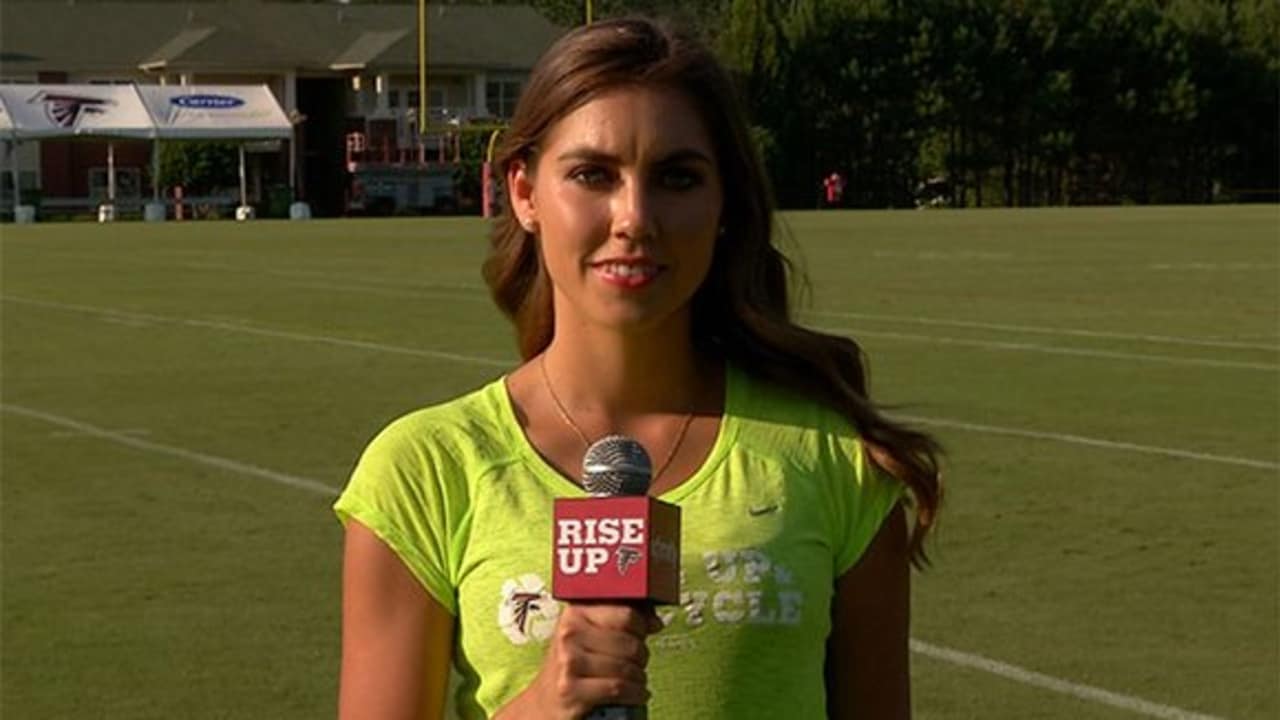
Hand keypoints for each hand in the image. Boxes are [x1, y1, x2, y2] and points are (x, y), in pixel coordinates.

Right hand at [495, 603, 662, 719]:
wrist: (543, 703)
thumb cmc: (572, 666)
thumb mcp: (589, 635)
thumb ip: (621, 621)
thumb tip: (655, 621)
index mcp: (575, 613)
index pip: (626, 614)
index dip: (641, 628)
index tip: (641, 636)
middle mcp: (569, 634)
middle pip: (630, 643)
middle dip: (641, 658)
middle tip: (637, 664)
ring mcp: (569, 662)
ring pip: (627, 668)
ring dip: (639, 678)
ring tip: (635, 680)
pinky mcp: (571, 689)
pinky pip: (619, 688)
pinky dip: (635, 694)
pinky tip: (635, 694)